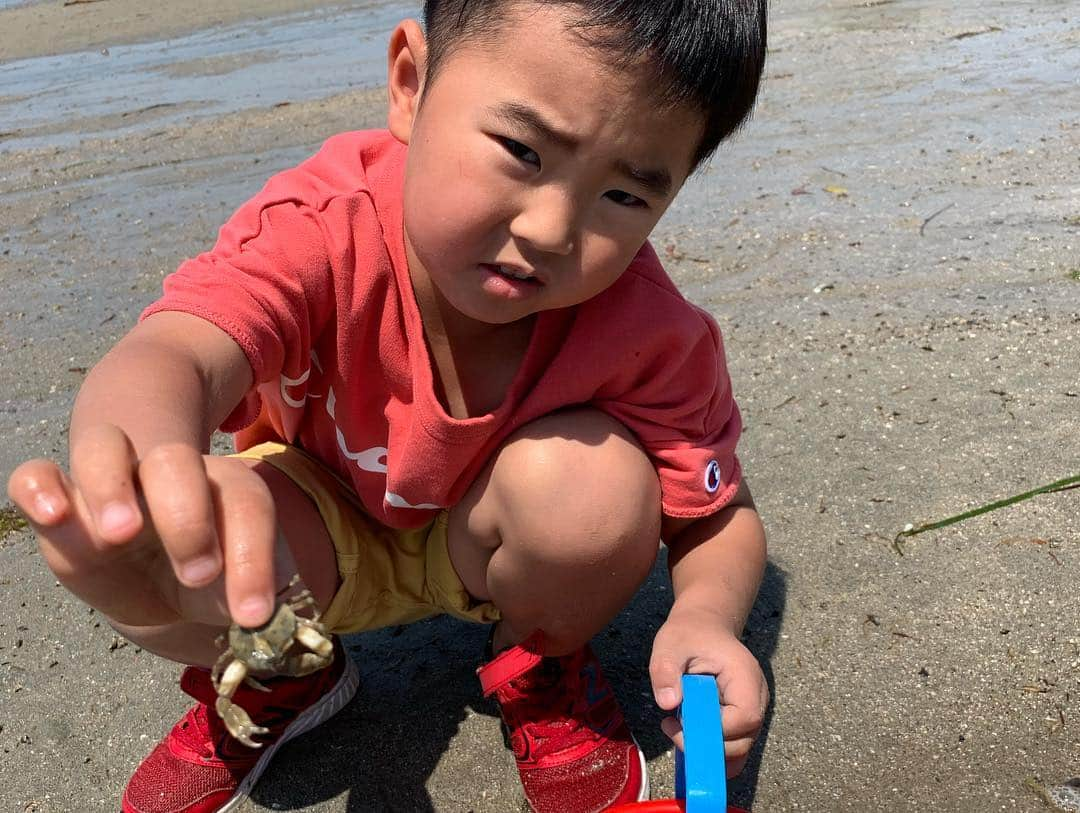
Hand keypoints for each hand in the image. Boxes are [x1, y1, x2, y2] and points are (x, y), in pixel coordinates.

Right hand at [6, 423, 276, 628]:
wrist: (167, 589)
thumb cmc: (213, 582)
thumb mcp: (237, 592)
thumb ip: (251, 597)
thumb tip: (259, 619)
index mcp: (227, 488)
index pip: (245, 502)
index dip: (253, 556)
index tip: (252, 613)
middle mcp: (172, 472)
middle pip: (175, 461)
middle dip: (186, 517)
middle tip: (196, 575)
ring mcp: (115, 482)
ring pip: (106, 448)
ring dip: (111, 487)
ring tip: (120, 534)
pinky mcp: (66, 506)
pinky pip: (38, 475)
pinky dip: (39, 487)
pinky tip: (53, 513)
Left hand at [649, 603, 768, 775]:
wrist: (704, 627)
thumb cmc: (689, 634)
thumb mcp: (670, 645)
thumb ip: (666, 671)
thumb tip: (668, 704)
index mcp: (745, 676)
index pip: (744, 718)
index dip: (715, 730)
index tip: (681, 722)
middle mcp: (757, 697)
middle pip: (744, 740)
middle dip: (707, 746)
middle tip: (671, 726)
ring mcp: (753, 710)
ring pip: (740, 749)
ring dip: (708, 750)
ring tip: (677, 728)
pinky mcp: (743, 720)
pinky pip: (734, 746)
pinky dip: (713, 751)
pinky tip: (688, 737)